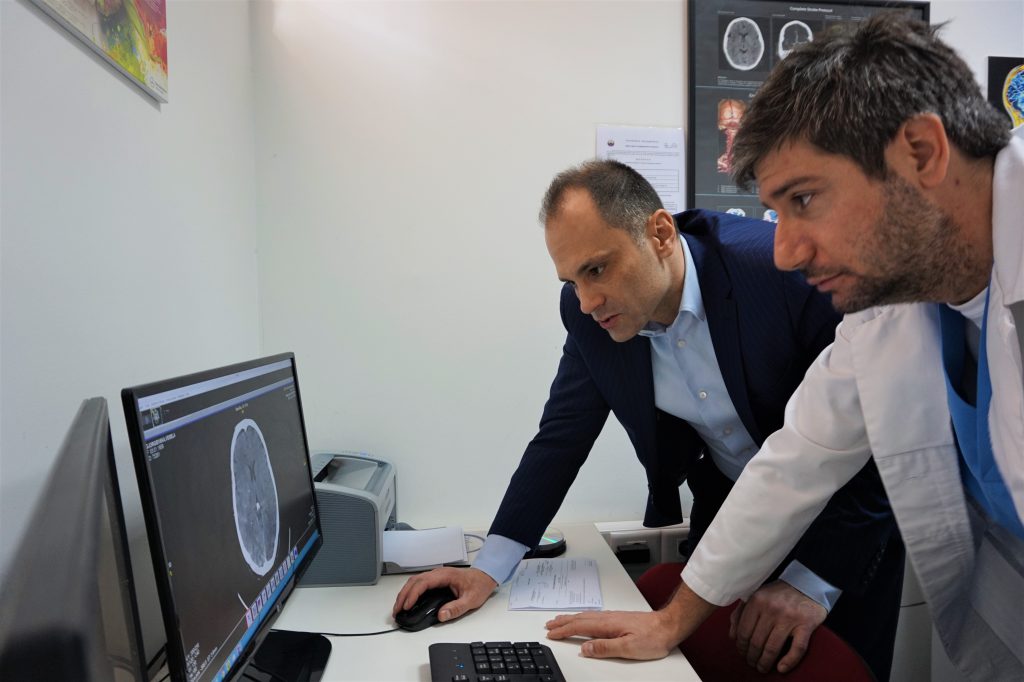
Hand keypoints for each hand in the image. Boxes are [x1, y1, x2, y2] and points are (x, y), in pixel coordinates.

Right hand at [391, 567, 496, 622]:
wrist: (485, 576)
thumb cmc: (478, 585)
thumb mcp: (471, 600)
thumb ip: (456, 608)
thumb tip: (441, 615)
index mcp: (445, 575)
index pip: (423, 583)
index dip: (412, 594)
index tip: (407, 606)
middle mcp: (438, 573)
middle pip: (414, 581)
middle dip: (403, 596)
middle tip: (397, 611)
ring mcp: (436, 576)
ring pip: (414, 581)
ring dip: (404, 593)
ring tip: (398, 608)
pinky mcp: (435, 580)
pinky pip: (419, 584)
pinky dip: (410, 592)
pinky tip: (407, 601)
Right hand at [544, 580, 715, 659]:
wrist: (669, 626)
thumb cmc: (653, 637)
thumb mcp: (629, 648)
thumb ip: (605, 648)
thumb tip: (586, 649)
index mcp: (607, 624)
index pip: (580, 627)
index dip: (564, 631)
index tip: (551, 633)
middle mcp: (608, 618)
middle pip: (579, 619)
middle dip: (562, 622)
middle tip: (549, 625)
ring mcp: (613, 617)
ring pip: (586, 616)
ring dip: (570, 618)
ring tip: (560, 620)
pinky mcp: (618, 618)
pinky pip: (593, 616)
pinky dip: (582, 617)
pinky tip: (583, 618)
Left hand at [729, 580, 826, 673]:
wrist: (808, 584)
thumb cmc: (779, 593)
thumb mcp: (757, 596)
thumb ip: (741, 613)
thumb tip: (732, 636)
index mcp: (757, 600)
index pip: (744, 631)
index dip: (741, 646)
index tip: (742, 653)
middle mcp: (772, 608)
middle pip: (757, 641)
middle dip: (752, 656)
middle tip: (751, 663)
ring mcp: (790, 617)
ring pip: (773, 647)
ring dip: (765, 662)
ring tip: (762, 668)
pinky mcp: (806, 625)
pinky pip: (797, 648)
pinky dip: (789, 661)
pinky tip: (781, 668)